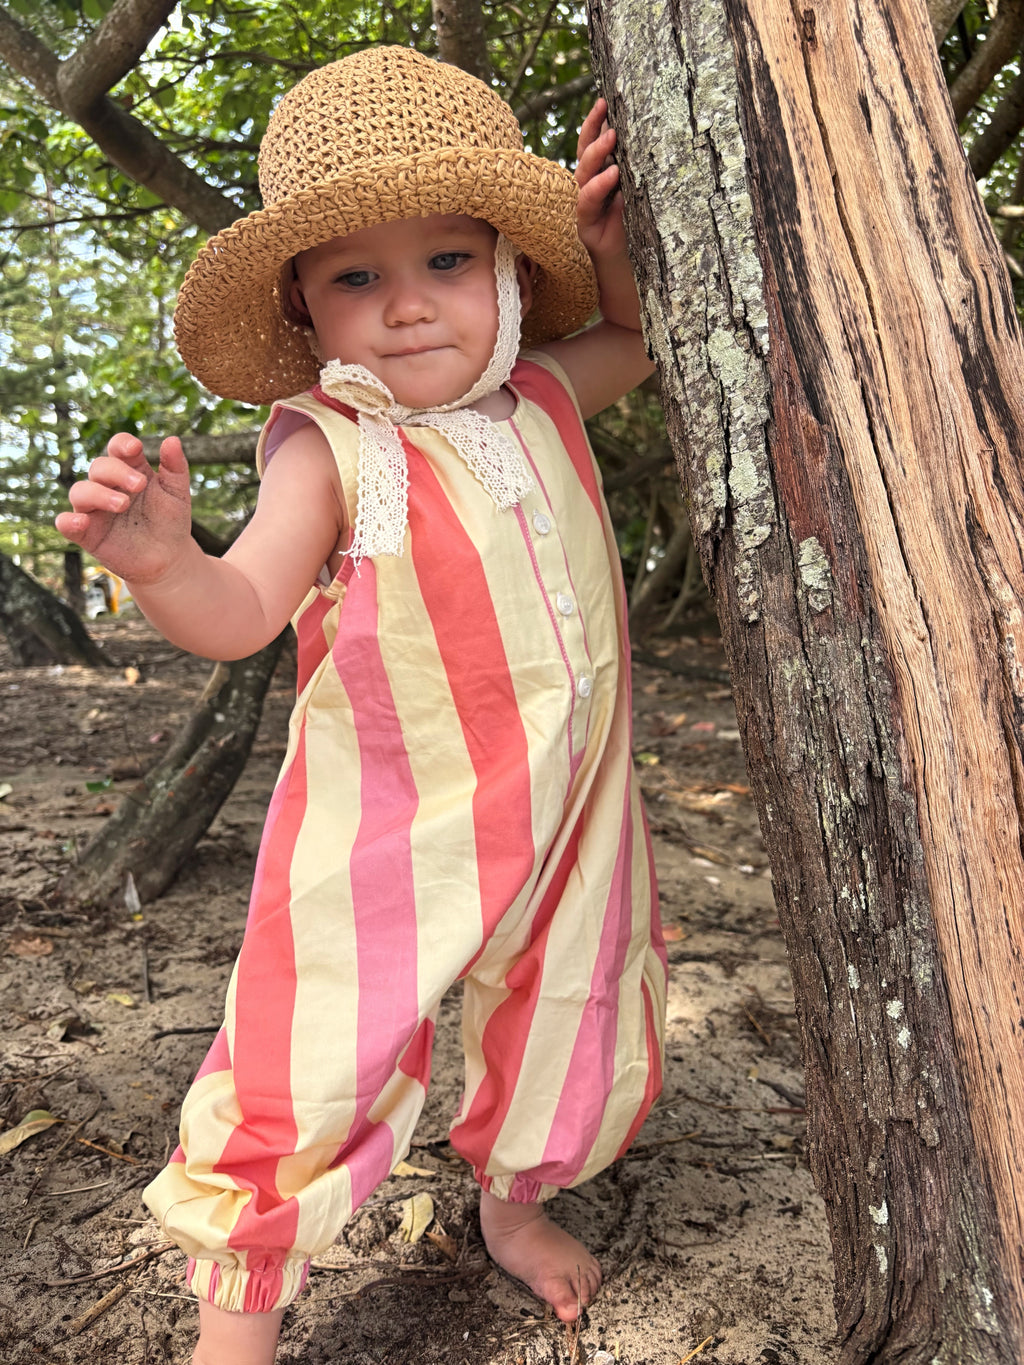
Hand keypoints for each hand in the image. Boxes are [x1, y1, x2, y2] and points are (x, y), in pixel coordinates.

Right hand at [55, 433, 193, 584]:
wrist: (169, 559)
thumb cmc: (170, 521)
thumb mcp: (177, 493)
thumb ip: (175, 468)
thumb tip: (173, 439)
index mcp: (129, 470)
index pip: (117, 448)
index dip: (122, 444)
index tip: (135, 449)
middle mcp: (107, 486)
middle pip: (99, 467)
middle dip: (116, 472)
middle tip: (139, 485)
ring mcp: (95, 509)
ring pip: (80, 491)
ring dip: (98, 494)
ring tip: (122, 504)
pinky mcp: (88, 534)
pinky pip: (66, 524)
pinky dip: (68, 521)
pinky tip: (80, 522)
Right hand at [575, 97, 626, 261]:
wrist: (628, 267)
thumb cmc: (635, 229)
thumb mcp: (640, 194)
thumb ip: (638, 172)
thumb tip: (653, 137)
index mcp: (599, 177)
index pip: (592, 144)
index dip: (595, 123)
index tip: (603, 100)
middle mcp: (588, 188)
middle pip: (584, 154)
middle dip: (593, 132)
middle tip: (607, 112)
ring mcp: (584, 206)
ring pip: (583, 175)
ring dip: (596, 155)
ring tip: (611, 137)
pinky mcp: (585, 225)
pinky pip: (587, 203)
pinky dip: (598, 187)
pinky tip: (612, 175)